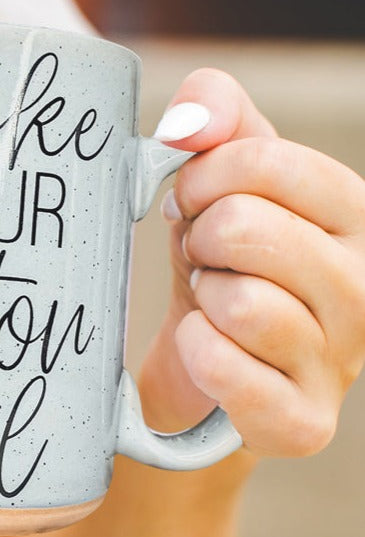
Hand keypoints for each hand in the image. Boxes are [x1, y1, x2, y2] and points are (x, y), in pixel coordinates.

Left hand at [141, 68, 364, 455]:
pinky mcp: (302, 421)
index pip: (264, 161)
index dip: (202, 175)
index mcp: (354, 214)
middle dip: (200, 239)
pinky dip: (196, 351)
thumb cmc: (220, 258)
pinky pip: (225, 368)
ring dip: (204, 297)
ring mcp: (343, 360)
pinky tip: (208, 348)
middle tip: (206, 258)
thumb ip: (215, 116)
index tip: (195, 198)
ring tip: (215, 301)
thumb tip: (188, 121)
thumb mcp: (220, 176)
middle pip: (244, 228)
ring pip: (241, 302)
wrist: (204, 360)